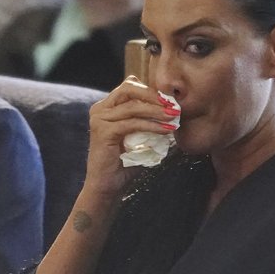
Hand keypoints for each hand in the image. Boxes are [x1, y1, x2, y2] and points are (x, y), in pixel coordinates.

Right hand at [84, 77, 176, 197]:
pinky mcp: (103, 131)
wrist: (108, 185)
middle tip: (174, 106)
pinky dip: (151, 126)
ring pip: (132, 107)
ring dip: (157, 111)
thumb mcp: (140, 137)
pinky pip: (132, 123)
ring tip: (174, 117)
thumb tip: (173, 112)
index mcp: (107, 107)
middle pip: (129, 89)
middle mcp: (100, 109)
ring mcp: (99, 119)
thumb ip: (149, 122)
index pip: (130, 87)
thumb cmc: (125, 163)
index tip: (172, 101)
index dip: (152, 92)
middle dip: (154, 96)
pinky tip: (166, 130)